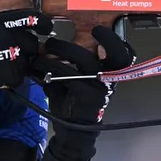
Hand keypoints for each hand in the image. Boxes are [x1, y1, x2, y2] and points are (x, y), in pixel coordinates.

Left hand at [31, 25, 135, 160]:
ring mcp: (100, 87)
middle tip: (53, 42)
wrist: (74, 130)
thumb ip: (72, 61)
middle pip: (104, 52)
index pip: (122, 53)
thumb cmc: (75, 99)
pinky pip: (68, 76)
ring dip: (59, 53)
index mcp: (110, 71)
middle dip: (81, 42)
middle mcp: (110, 78)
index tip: (96, 30)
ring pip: (84, 61)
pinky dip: (50, 68)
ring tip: (42, 53)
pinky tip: (38, 68)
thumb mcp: (78, 78)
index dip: (112, 40)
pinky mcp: (87, 96)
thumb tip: (52, 43)